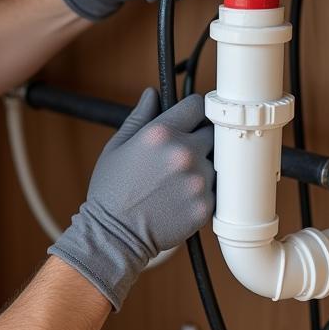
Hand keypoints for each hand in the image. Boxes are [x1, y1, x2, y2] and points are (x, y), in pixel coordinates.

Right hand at [48, 88, 214, 308]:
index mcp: (161, 133)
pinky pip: (217, 189)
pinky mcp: (206, 205)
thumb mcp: (117, 147)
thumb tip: (152, 94)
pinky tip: (182, 197)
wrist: (114, 235)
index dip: (192, 111)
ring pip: (217, 162)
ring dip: (204, 166)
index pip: (197, 105)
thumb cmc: (111, 191)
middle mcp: (184, 153)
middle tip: (182, 154)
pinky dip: (204, 192)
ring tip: (179, 180)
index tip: (190, 119)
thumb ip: (139, 117)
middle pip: (213, 132)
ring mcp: (198, 180)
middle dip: (200, 139)